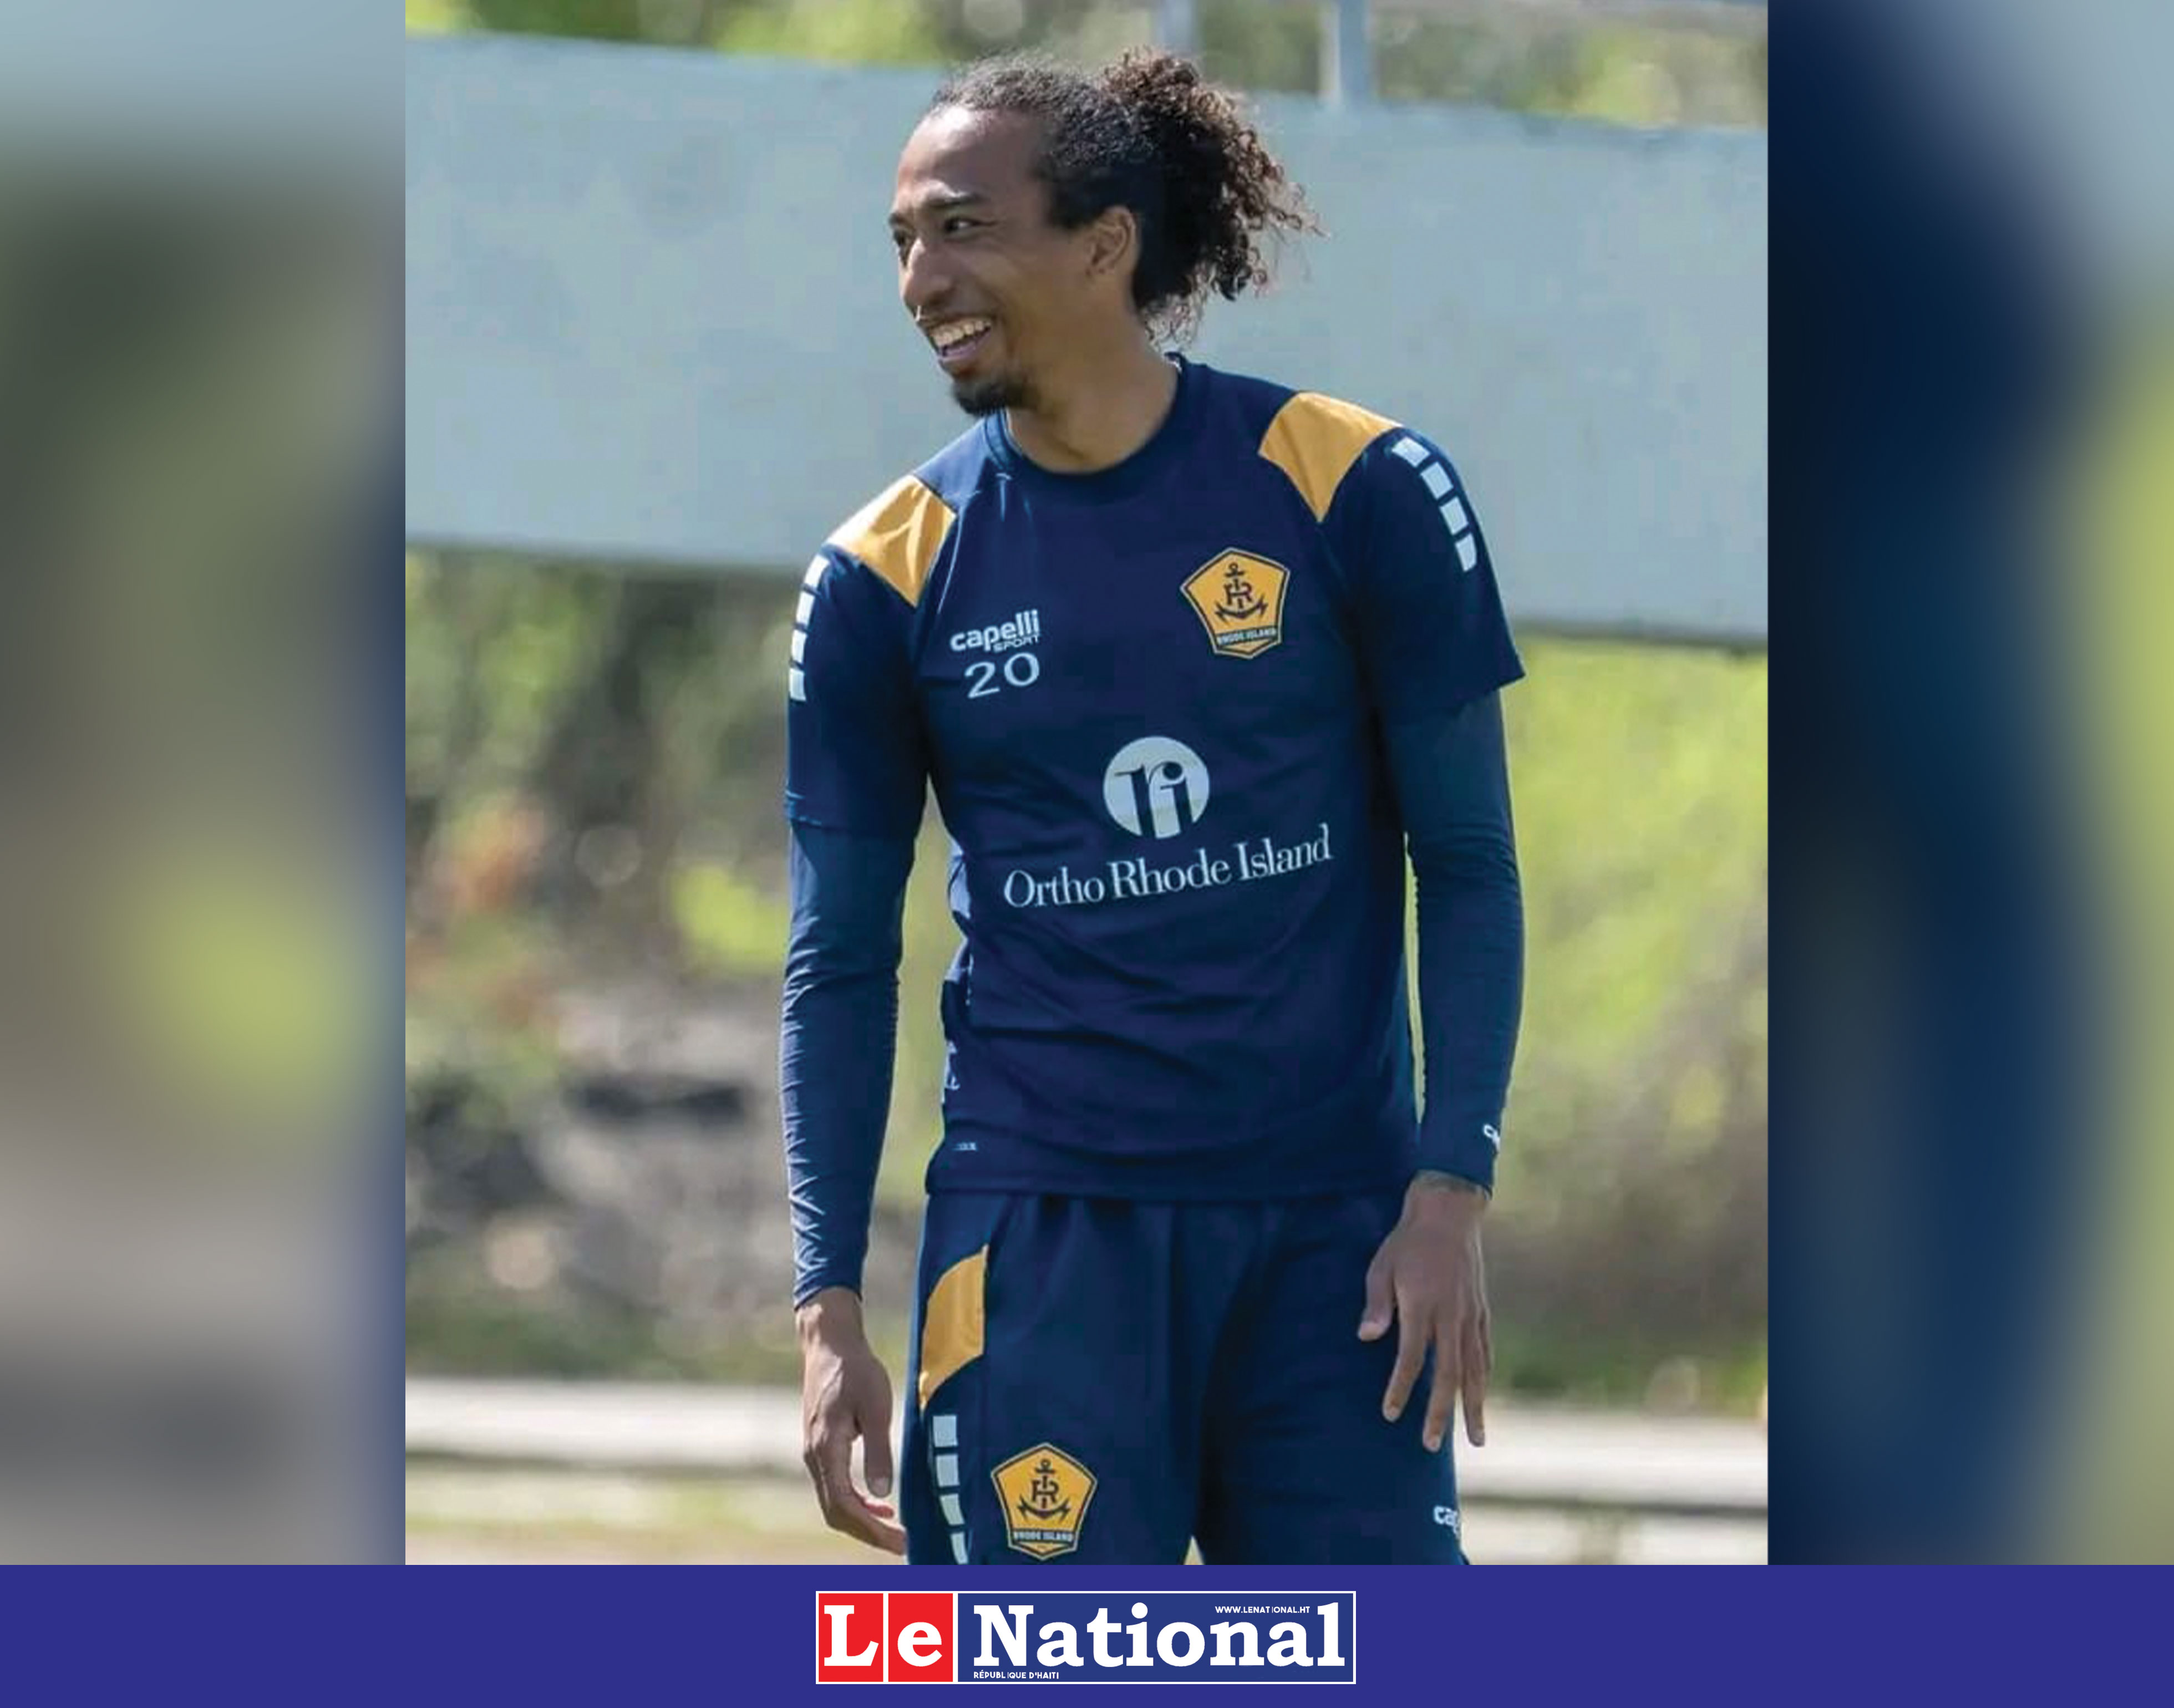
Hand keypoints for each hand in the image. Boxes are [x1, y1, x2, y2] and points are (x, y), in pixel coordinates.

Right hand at [797, 1287, 906, 1554]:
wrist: (830, 1344)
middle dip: (868, 1534)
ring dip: (863, 1521)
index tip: (900, 1541)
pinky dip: (857, 1503)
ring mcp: (814, 1454)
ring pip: (834, 1503)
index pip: (843, 1506)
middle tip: (902, 1545)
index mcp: (826, 1449)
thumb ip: (879, 1450)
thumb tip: (883, 1493)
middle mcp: (814, 1458)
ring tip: (896, 1531)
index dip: (871, 1530)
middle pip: (836, 1513)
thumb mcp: (875, 1406)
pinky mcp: (821, 1448)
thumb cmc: (856, 1370)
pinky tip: (882, 1504)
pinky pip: (835, 1488)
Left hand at [1358, 1173, 1491, 1451]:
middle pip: (1448, 1374)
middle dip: (1440, 1412)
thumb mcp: (1381, 1267)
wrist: (1449, 1213)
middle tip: (1431, 1444)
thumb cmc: (1407, 1241)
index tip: (1390, 1414)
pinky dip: (1484, 1377)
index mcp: (1423, 1305)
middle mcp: (1451, 1316)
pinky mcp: (1482, 1310)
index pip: (1412, 1358)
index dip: (1400, 1388)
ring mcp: (1471, 1315)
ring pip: (1475, 1370)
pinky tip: (1482, 1395)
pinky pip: (1485, 1352)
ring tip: (1477, 1439)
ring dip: (1474, 1406)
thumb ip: (1377, 1304)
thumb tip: (1367, 1338)